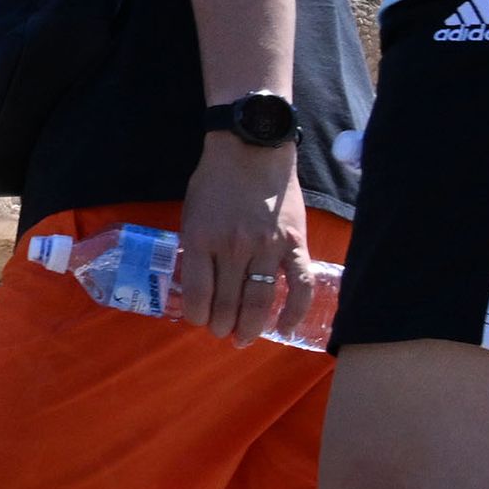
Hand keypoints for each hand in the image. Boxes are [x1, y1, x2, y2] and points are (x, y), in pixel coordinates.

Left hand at [172, 135, 307, 342]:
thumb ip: (194, 247)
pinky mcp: (295, 243)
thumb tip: (196, 284)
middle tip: (222, 334)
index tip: (199, 322)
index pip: (198, 293)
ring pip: (259, 300)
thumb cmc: (215, 181)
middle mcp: (233, 248)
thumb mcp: (190, 213)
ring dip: (250, 326)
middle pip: (228, 303)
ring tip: (244, 338)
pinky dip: (293, 311)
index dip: (197, 316)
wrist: (252, 149)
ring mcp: (266, 247)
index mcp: (201, 239)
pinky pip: (298, 286)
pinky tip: (285, 327)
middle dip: (222, 326)